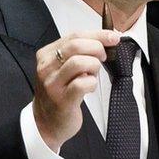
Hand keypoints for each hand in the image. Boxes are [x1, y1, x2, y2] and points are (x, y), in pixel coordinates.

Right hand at [33, 30, 119, 150]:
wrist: (46, 123)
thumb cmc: (59, 93)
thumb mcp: (62, 68)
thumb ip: (78, 53)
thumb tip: (106, 40)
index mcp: (46, 55)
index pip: (73, 36)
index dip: (97, 35)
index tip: (113, 37)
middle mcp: (46, 67)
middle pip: (76, 46)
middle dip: (97, 48)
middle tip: (104, 57)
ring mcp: (52, 84)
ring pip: (79, 62)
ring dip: (94, 66)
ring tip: (92, 74)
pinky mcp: (62, 100)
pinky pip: (83, 84)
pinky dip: (92, 83)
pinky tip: (89, 87)